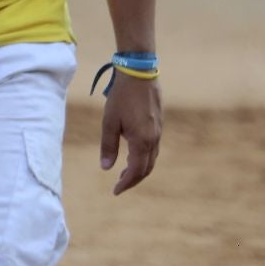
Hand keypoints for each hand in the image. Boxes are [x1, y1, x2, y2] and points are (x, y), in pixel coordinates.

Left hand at [99, 77, 161, 195]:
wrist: (139, 74)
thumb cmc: (121, 97)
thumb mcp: (109, 122)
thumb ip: (108, 146)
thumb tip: (106, 168)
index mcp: (142, 141)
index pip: (136, 171)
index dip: (126, 183)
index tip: (115, 191)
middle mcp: (154, 139)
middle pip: (146, 168)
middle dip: (133, 179)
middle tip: (119, 185)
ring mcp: (158, 131)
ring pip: (152, 158)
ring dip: (139, 168)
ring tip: (124, 172)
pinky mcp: (159, 124)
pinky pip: (153, 147)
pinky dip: (144, 157)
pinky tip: (133, 153)